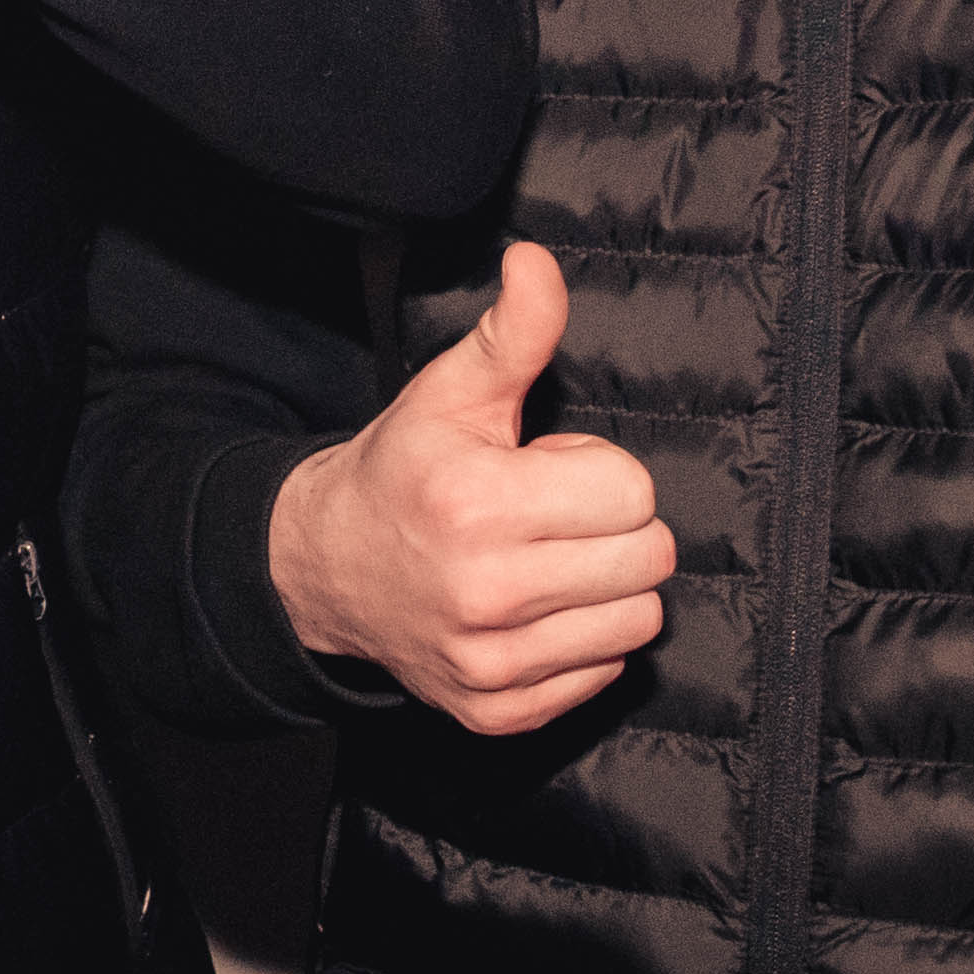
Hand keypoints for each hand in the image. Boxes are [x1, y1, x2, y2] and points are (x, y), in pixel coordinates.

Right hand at [267, 246, 673, 731]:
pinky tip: (532, 610)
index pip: (631, 493)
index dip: (595, 473)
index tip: (542, 472)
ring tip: (542, 561)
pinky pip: (603, 674)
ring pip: (637, 622)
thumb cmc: (402, 471)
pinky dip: (580, 641)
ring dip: (604, 587)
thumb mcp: (451, 393)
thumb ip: (512, 330)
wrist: (325, 568)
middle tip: (546, 517)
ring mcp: (492, 663)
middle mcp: (486, 594)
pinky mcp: (498, 712)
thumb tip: (536, 262)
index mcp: (478, 506)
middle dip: (610, 527)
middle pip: (648, 559)